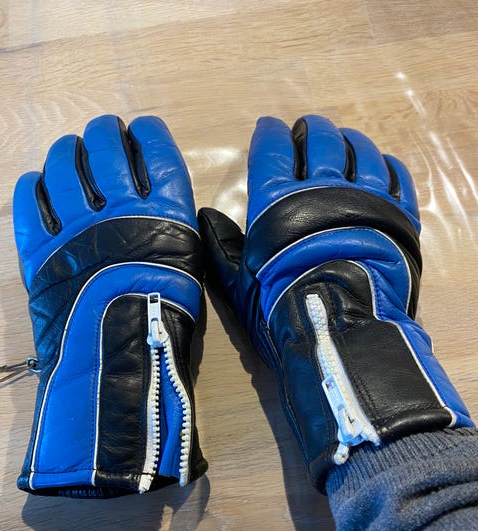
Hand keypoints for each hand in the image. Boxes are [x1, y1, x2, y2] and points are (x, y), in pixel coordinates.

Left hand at [14, 115, 206, 496]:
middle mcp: (118, 208)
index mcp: (163, 213)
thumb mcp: (191, 268)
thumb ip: (176, 230)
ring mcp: (75, 227)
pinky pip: (30, 204)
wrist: (123, 355)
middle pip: (106, 149)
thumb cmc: (168, 316)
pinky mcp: (43, 250)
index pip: (156, 154)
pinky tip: (37, 180)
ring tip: (69, 149)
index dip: (148, 133)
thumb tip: (166, 205)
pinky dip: (32, 186)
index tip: (142, 127)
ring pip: (63, 168)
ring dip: (66, 150)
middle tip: (104, 131)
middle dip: (105, 132)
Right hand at [199, 115, 472, 487]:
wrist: (339, 326)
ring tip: (343, 142)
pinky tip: (379, 162)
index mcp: (278, 200)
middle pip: (319, 139)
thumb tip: (205, 215)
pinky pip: (395, 174)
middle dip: (310, 130)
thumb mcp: (240, 283)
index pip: (272, 149)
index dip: (269, 134)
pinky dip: (385, 163)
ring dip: (347, 140)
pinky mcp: (397, 213)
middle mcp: (322, 187)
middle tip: (307, 131)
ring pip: (359, 150)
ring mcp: (365, 197)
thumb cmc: (282, 306)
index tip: (268, 130)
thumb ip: (221, 247)